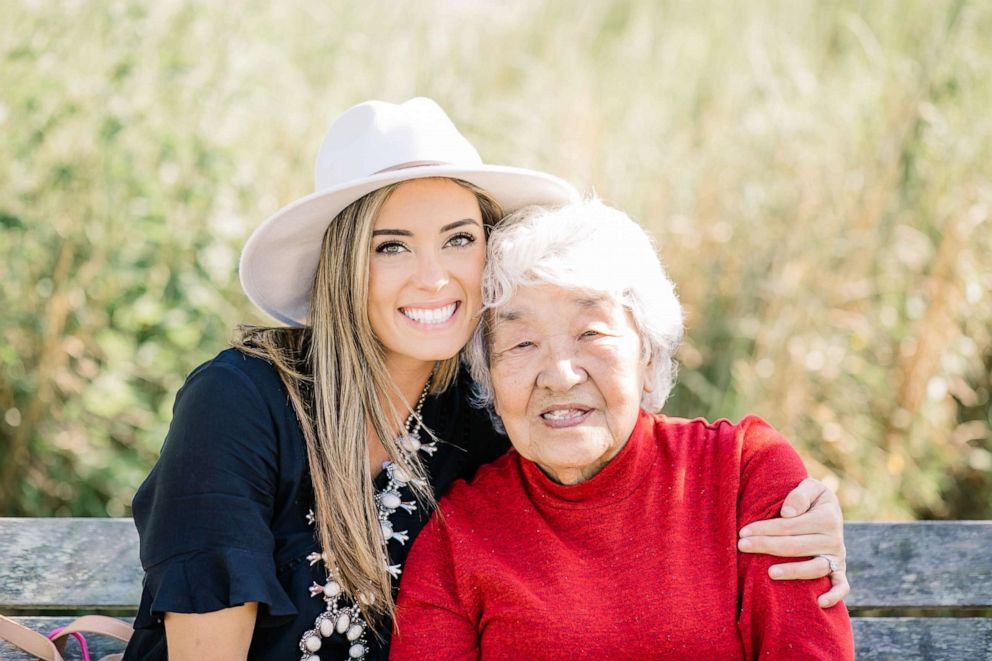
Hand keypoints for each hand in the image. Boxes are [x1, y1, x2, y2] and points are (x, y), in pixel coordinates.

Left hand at [737, 477, 848, 607]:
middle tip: (741, 546)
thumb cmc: (812, 499)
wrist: (829, 511)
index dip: (764, 529)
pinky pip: (841, 586)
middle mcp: (834, 539)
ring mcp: (837, 557)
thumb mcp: (811, 487)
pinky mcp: (840, 570)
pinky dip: (834, 595)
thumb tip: (787, 513)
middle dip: (766, 546)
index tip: (743, 532)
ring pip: (815, 569)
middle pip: (795, 547)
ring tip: (769, 573)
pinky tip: (819, 603)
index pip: (789, 526)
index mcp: (827, 517)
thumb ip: (800, 494)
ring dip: (792, 572)